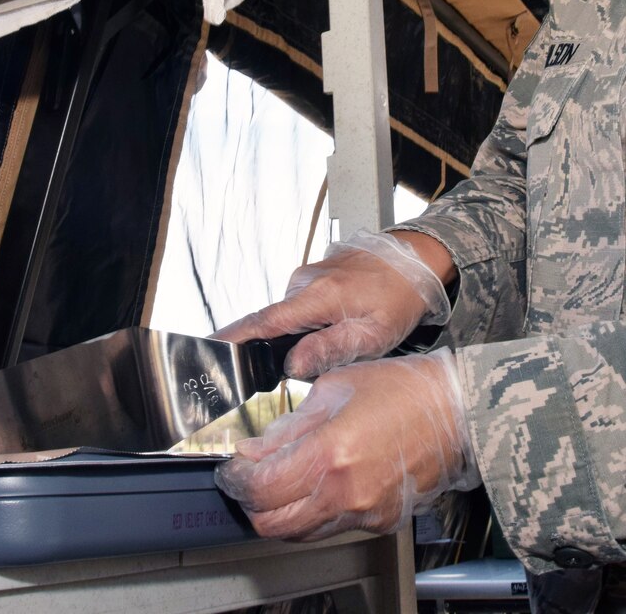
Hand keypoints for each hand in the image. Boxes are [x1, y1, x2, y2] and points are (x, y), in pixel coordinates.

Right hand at [215, 231, 451, 378]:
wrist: (416, 260)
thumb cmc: (400, 297)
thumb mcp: (374, 334)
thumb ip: (331, 349)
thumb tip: (292, 364)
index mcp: (317, 296)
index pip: (263, 322)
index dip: (233, 338)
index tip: (208, 350)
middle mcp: (304, 281)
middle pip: (273, 323)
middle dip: (278, 349)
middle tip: (308, 363)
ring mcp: (307, 276)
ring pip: (290, 317)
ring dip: (302, 335)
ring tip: (340, 340)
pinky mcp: (313, 276)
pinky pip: (301, 306)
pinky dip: (310, 321)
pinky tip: (337, 326)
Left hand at [215, 349, 477, 539]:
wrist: (457, 411)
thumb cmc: (403, 389)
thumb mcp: (333, 389)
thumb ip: (288, 425)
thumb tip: (254, 448)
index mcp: (330, 452)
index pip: (259, 488)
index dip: (236, 479)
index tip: (234, 467)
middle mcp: (345, 492)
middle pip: (272, 524)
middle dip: (252, 503)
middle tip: (251, 478)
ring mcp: (365, 511)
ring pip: (300, 532)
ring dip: (282, 512)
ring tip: (285, 479)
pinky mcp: (381, 520)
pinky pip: (333, 526)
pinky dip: (317, 511)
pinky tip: (322, 483)